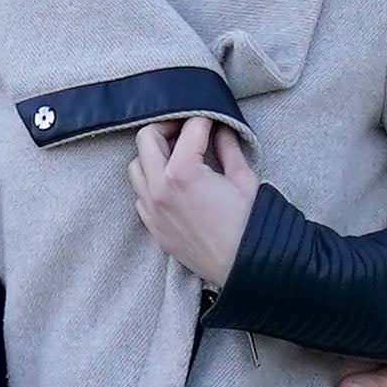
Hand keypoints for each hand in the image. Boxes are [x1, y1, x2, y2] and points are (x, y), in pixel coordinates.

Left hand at [128, 114, 260, 288]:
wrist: (245, 267)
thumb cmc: (249, 224)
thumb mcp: (243, 179)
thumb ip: (228, 148)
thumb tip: (221, 131)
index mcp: (182, 172)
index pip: (188, 129)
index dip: (205, 119)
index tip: (213, 119)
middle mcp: (158, 188)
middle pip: (147, 139)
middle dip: (169, 127)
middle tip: (188, 128)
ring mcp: (151, 209)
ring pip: (137, 167)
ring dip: (154, 155)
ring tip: (179, 155)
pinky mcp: (153, 227)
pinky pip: (141, 194)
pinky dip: (152, 182)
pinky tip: (174, 183)